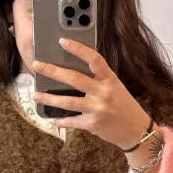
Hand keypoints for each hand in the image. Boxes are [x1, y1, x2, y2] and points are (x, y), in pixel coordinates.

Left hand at [32, 39, 152, 150]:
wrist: (137, 131)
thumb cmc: (125, 107)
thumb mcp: (116, 88)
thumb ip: (99, 80)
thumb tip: (74, 73)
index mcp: (110, 80)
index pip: (94, 59)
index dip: (78, 49)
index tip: (63, 41)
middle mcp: (103, 93)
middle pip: (74, 79)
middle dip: (53, 71)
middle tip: (37, 65)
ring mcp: (97, 109)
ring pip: (67, 102)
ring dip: (49, 98)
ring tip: (35, 95)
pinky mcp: (92, 124)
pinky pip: (71, 121)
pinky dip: (60, 121)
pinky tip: (51, 119)